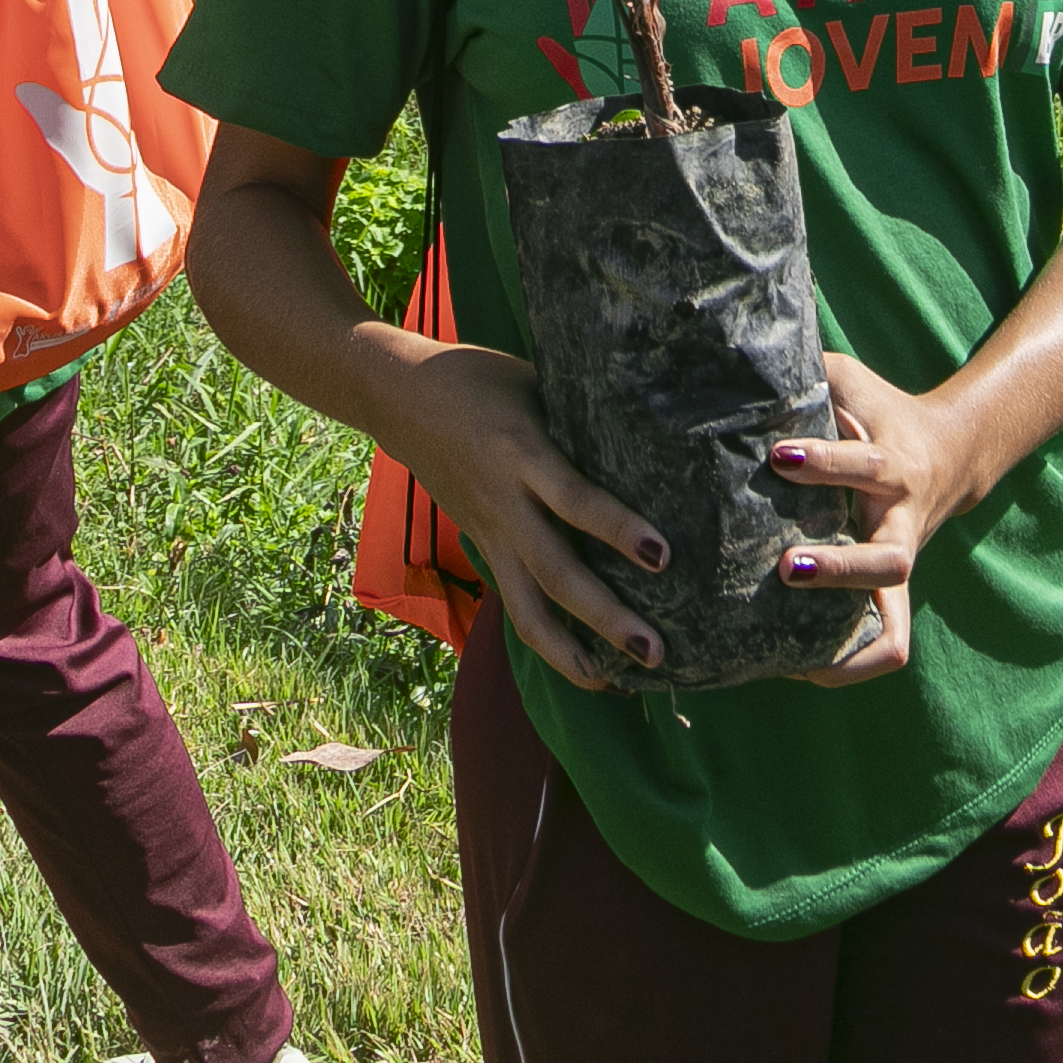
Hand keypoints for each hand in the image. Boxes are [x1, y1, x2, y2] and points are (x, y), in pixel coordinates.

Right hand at [373, 341, 670, 689]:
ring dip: (573, 652)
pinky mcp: (482, 549)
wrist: (399, 397)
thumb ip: (579, 420)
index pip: (574, 499)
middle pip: (556, 572)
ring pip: (527, 608)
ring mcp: (489, 533)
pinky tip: (588, 666)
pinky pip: (516, 604)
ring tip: (620, 682)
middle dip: (605, 616)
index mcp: (520, 450)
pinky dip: (550, 641)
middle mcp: (505, 502)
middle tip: (655, 650)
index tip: (662, 556)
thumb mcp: (534, 384)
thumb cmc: (482, 380)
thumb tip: (657, 440)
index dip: (617, 528)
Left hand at [769, 353, 991, 687]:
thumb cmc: (877, 410)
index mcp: (893, 462)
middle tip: (784, 567)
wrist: (950, 452)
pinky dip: (854, 665)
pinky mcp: (895, 594)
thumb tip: (728, 338)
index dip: (824, 463)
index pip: (863, 465)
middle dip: (839, 567)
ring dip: (844, 634)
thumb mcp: (847, 381)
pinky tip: (799, 668)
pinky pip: (890, 645)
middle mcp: (903, 519)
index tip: (777, 456)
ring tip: (786, 647)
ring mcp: (901, 561)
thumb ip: (801, 368)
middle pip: (889, 557)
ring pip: (893, 616)